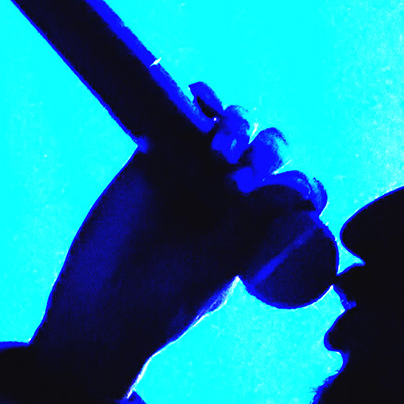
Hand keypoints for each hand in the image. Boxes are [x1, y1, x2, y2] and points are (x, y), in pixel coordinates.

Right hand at [29, 96, 299, 388]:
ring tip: (222, 146)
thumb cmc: (165, 301)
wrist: (101, 305)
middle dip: (270, 147)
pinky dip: (196, 102)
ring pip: (230, 129)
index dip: (301, 184)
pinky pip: (183, 118)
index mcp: (258, 226)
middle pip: (266, 153)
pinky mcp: (157, 154)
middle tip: (255, 160)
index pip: (293, 193)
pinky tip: (199, 99)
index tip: (294, 188)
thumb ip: (250, 227)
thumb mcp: (215, 267)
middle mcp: (233, 195)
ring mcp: (196, 172)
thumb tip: (296, 191)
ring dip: (237, 124)